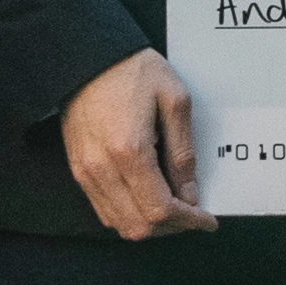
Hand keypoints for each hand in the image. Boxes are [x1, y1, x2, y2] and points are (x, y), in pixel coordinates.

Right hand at [60, 48, 216, 238]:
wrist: (88, 57)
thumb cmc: (132, 71)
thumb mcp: (174, 101)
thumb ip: (183, 153)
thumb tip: (189, 194)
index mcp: (129, 151)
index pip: (161, 209)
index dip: (189, 221)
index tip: (207, 220)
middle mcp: (102, 168)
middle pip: (140, 226)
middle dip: (172, 227)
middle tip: (192, 213)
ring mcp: (85, 172)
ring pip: (119, 224)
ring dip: (150, 224)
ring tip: (172, 207)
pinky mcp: (78, 170)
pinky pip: (104, 210)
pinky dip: (129, 214)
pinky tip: (146, 199)